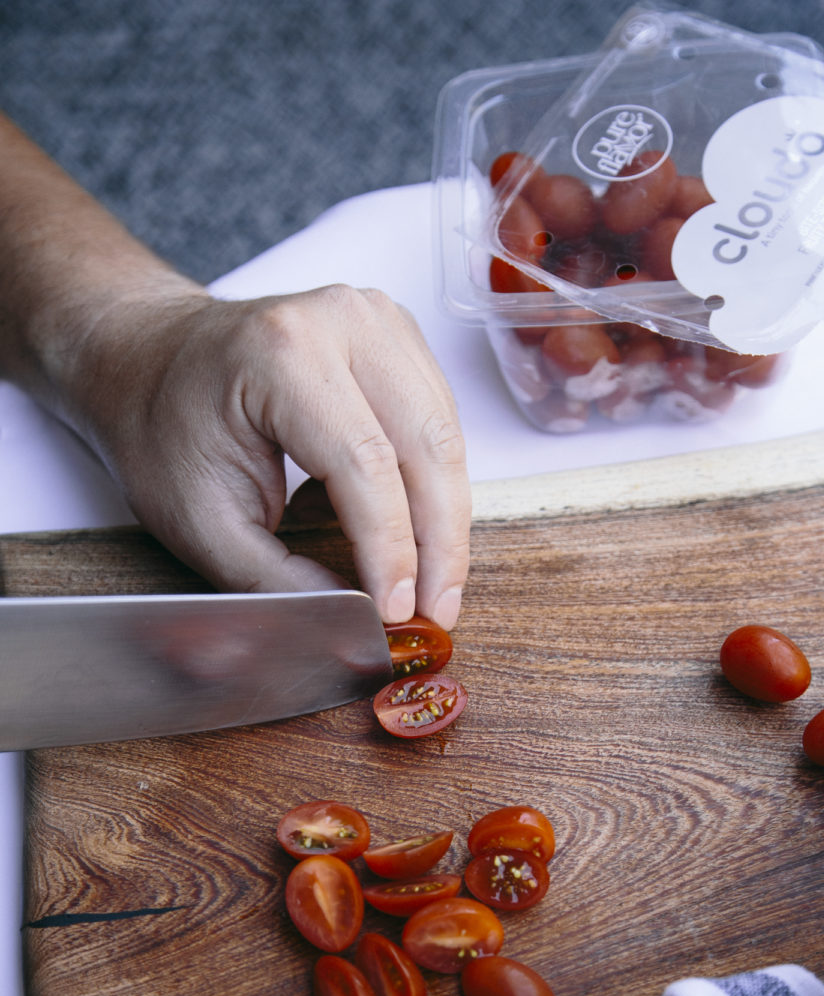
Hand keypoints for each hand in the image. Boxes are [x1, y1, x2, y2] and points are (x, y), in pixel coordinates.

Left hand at [69, 284, 470, 628]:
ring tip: (432, 582)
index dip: (392, 550)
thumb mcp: (201, 523)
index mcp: (281, 354)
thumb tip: (354, 625)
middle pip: (427, 446)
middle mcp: (342, 321)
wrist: (152, 361)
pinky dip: (436, 483)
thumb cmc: (167, 430)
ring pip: (447, 434)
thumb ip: (277, 581)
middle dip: (439, 543)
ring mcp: (377, 319)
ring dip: (446, 518)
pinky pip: (441, 419)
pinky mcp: (397, 335)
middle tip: (437, 611)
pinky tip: (413, 527)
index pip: (366, 465)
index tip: (399, 611)